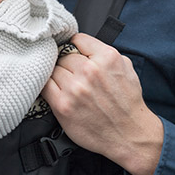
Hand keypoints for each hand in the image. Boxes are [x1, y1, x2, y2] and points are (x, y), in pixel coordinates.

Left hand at [41, 33, 163, 174]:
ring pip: (53, 69)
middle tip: (73, 74)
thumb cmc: (127, 103)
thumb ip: (104, 53)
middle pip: (63, 55)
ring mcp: (74, 88)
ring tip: (68, 85)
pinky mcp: (62, 105)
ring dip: (58, 76)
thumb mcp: (126, 68)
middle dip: (67, 64)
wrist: (129, 134)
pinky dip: (48, 86)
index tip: (73, 52)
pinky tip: (56, 91)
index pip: (77, 39)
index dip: (74, 47)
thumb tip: (83, 47)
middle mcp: (89, 70)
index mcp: (107, 58)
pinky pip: (44, 86)